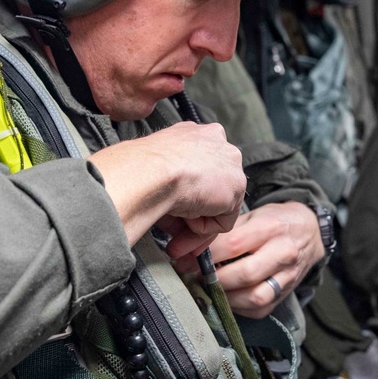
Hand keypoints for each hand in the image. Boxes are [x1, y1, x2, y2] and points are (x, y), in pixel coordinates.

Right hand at [89, 123, 245, 248]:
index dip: (186, 195)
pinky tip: (186, 219)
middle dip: (193, 217)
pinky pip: (223, 220)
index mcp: (194, 134)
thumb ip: (171, 182)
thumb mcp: (155, 169)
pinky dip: (204, 228)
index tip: (172, 211)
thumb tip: (170, 208)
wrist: (150, 170)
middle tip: (175, 238)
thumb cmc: (141, 168)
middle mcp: (216, 143)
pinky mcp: (236, 186)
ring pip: (216, 206)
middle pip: (210, 189)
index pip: (199, 169)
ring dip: (196, 228)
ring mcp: (230, 163)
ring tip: (175, 244)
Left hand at [169, 202, 324, 317]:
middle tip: (195, 276)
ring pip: (254, 297)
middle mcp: (283, 253)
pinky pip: (259, 309)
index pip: (234, 244)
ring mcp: (287, 277)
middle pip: (244, 274)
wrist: (309, 233)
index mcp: (271, 228)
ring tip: (210, 289)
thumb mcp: (254, 215)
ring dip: (226, 297)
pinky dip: (238, 307)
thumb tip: (193, 248)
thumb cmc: (276, 222)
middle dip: (214, 278)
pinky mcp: (285, 295)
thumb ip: (227, 231)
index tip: (187, 258)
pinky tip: (227, 297)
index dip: (207, 254)